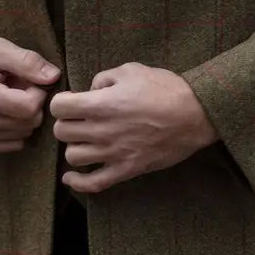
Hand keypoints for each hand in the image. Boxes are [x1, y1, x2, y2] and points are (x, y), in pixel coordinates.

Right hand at [0, 35, 60, 153]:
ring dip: (23, 115)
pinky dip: (15, 127)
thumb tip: (54, 77)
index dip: (38, 92)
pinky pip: (14, 143)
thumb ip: (27, 62)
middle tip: (17, 85)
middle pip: (29, 122)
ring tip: (7, 96)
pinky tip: (3, 110)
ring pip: (24, 134)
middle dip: (32, 103)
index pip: (30, 108)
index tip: (28, 79)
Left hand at [50, 62, 218, 193]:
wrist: (195, 114)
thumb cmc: (166, 88)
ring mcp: (114, 152)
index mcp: (102, 103)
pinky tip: (71, 177)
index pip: (59, 107)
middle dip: (67, 123)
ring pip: (73, 157)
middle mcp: (103, 130)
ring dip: (76, 147)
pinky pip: (93, 184)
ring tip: (85, 140)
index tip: (71, 102)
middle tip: (79, 120)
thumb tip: (92, 89)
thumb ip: (104, 77)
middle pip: (62, 132)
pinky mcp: (126, 169)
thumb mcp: (132, 70)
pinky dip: (78, 183)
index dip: (62, 102)